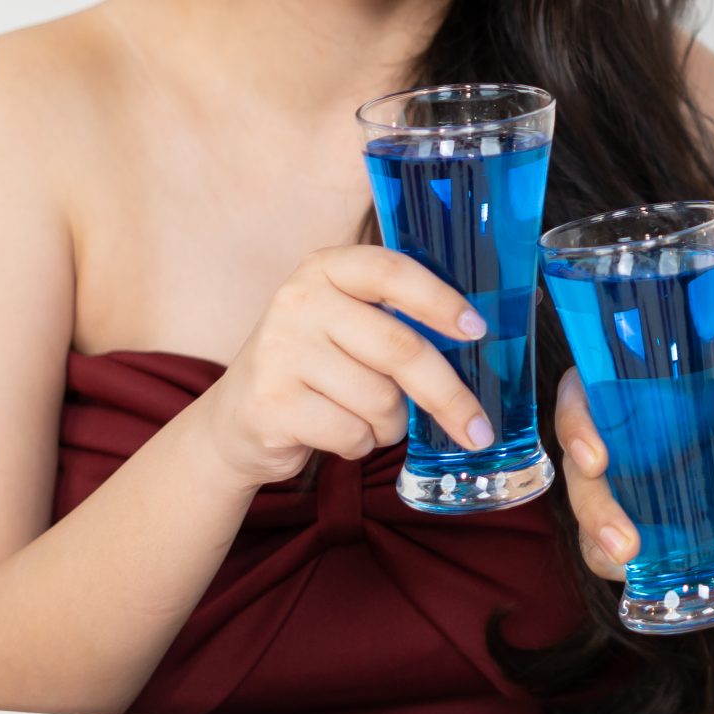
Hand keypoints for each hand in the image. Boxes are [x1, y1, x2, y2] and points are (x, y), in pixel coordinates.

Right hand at [192, 246, 492, 490]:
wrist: (235, 421)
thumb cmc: (313, 370)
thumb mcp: (346, 325)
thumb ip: (396, 320)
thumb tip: (477, 342)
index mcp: (327, 268)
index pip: (392, 272)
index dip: (440, 300)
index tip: (477, 330)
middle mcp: (299, 300)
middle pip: (400, 348)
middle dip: (447, 396)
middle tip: (478, 429)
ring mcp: (280, 350)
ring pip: (380, 399)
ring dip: (390, 424)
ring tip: (365, 418)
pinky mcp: (272, 402)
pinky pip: (352, 433)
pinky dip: (360, 445)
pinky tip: (336, 434)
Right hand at [555, 370, 713, 650]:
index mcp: (657, 406)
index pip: (591, 390)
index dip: (576, 415)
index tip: (594, 453)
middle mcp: (631, 445)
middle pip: (578, 456)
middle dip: (589, 493)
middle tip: (619, 527)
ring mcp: (625, 492)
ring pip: (582, 503)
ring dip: (596, 529)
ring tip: (630, 554)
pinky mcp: (626, 535)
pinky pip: (595, 546)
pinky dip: (607, 558)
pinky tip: (632, 569)